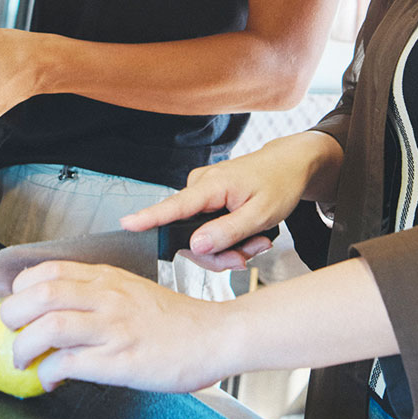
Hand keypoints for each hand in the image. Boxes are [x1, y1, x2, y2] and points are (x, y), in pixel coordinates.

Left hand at [1, 262, 240, 393]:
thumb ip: (99, 294)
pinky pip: (69, 363)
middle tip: (10, 332)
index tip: (17, 304)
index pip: (48, 270)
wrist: (216, 336)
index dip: (21, 287)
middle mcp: (107, 297)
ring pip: (49, 326)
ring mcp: (113, 328)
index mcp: (108, 277)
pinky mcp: (120, 360)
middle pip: (40, 293)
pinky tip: (50, 378)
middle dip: (12, 314)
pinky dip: (49, 372)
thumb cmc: (177, 320)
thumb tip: (60, 310)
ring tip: (23, 359)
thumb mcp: (133, 291)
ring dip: (24, 346)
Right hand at [119, 133, 339, 270]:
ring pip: (201, 237)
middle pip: (191, 236)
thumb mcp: (260, 214)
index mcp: (211, 185)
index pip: (175, 206)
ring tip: (258, 242)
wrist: (290, 164)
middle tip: (250, 254)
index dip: (149, 217)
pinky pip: (208, 229)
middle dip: (220, 253)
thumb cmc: (279, 184)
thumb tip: (194, 246)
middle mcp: (200, 186)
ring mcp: (203, 194)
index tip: (126, 224)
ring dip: (229, 248)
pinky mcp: (208, 200)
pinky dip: (229, 239)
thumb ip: (226, 232)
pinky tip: (250, 236)